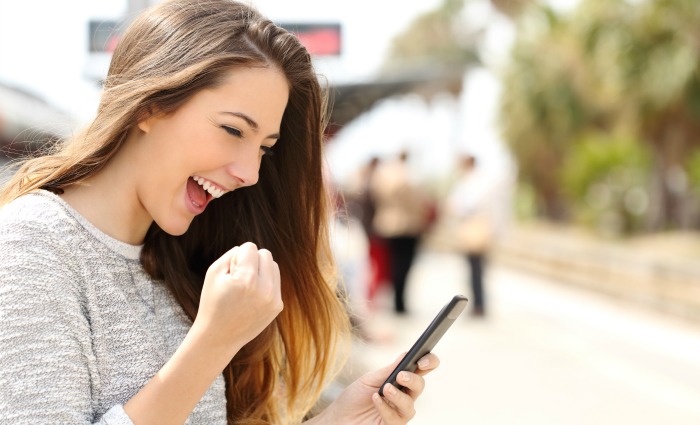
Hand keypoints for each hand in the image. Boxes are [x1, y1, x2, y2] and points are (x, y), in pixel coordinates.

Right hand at [193, 242, 282, 355]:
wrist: (219, 337)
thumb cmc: (213, 302)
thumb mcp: (214, 273)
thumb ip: (232, 254)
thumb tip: (249, 249)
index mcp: (247, 280)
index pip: (251, 247)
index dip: (238, 257)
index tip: (230, 273)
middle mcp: (264, 289)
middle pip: (266, 254)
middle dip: (252, 260)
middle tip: (238, 278)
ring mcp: (273, 299)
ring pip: (274, 266)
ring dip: (261, 270)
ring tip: (246, 286)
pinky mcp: (278, 306)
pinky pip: (275, 282)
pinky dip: (265, 284)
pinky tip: (252, 297)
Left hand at [318, 352, 439, 423]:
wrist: (340, 418)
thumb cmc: (355, 397)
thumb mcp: (370, 379)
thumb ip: (389, 370)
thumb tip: (407, 354)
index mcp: (401, 379)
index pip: (422, 368)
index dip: (429, 362)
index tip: (422, 360)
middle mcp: (404, 395)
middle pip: (420, 386)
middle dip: (414, 380)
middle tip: (401, 376)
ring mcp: (399, 412)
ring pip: (410, 406)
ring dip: (398, 396)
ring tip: (385, 389)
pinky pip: (396, 419)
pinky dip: (385, 408)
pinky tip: (375, 399)